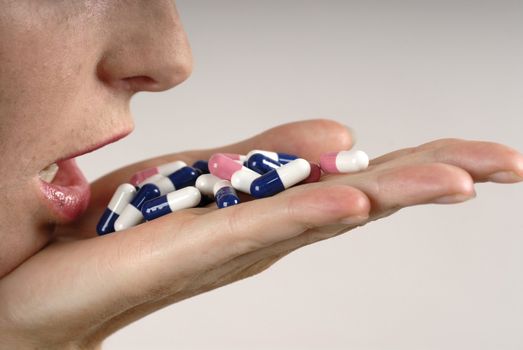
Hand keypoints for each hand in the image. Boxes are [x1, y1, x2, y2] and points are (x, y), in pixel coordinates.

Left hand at [1, 120, 520, 348]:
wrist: (54, 286)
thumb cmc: (128, 231)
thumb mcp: (204, 176)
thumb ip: (271, 156)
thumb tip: (342, 135)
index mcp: (274, 207)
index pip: (360, 177)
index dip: (421, 163)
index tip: (480, 159)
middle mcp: (271, 229)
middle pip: (367, 193)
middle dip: (438, 174)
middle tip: (508, 163)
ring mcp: (241, 240)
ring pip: (332, 210)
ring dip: (400, 190)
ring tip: (467, 177)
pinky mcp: (197, 246)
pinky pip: (265, 225)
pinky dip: (312, 212)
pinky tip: (358, 201)